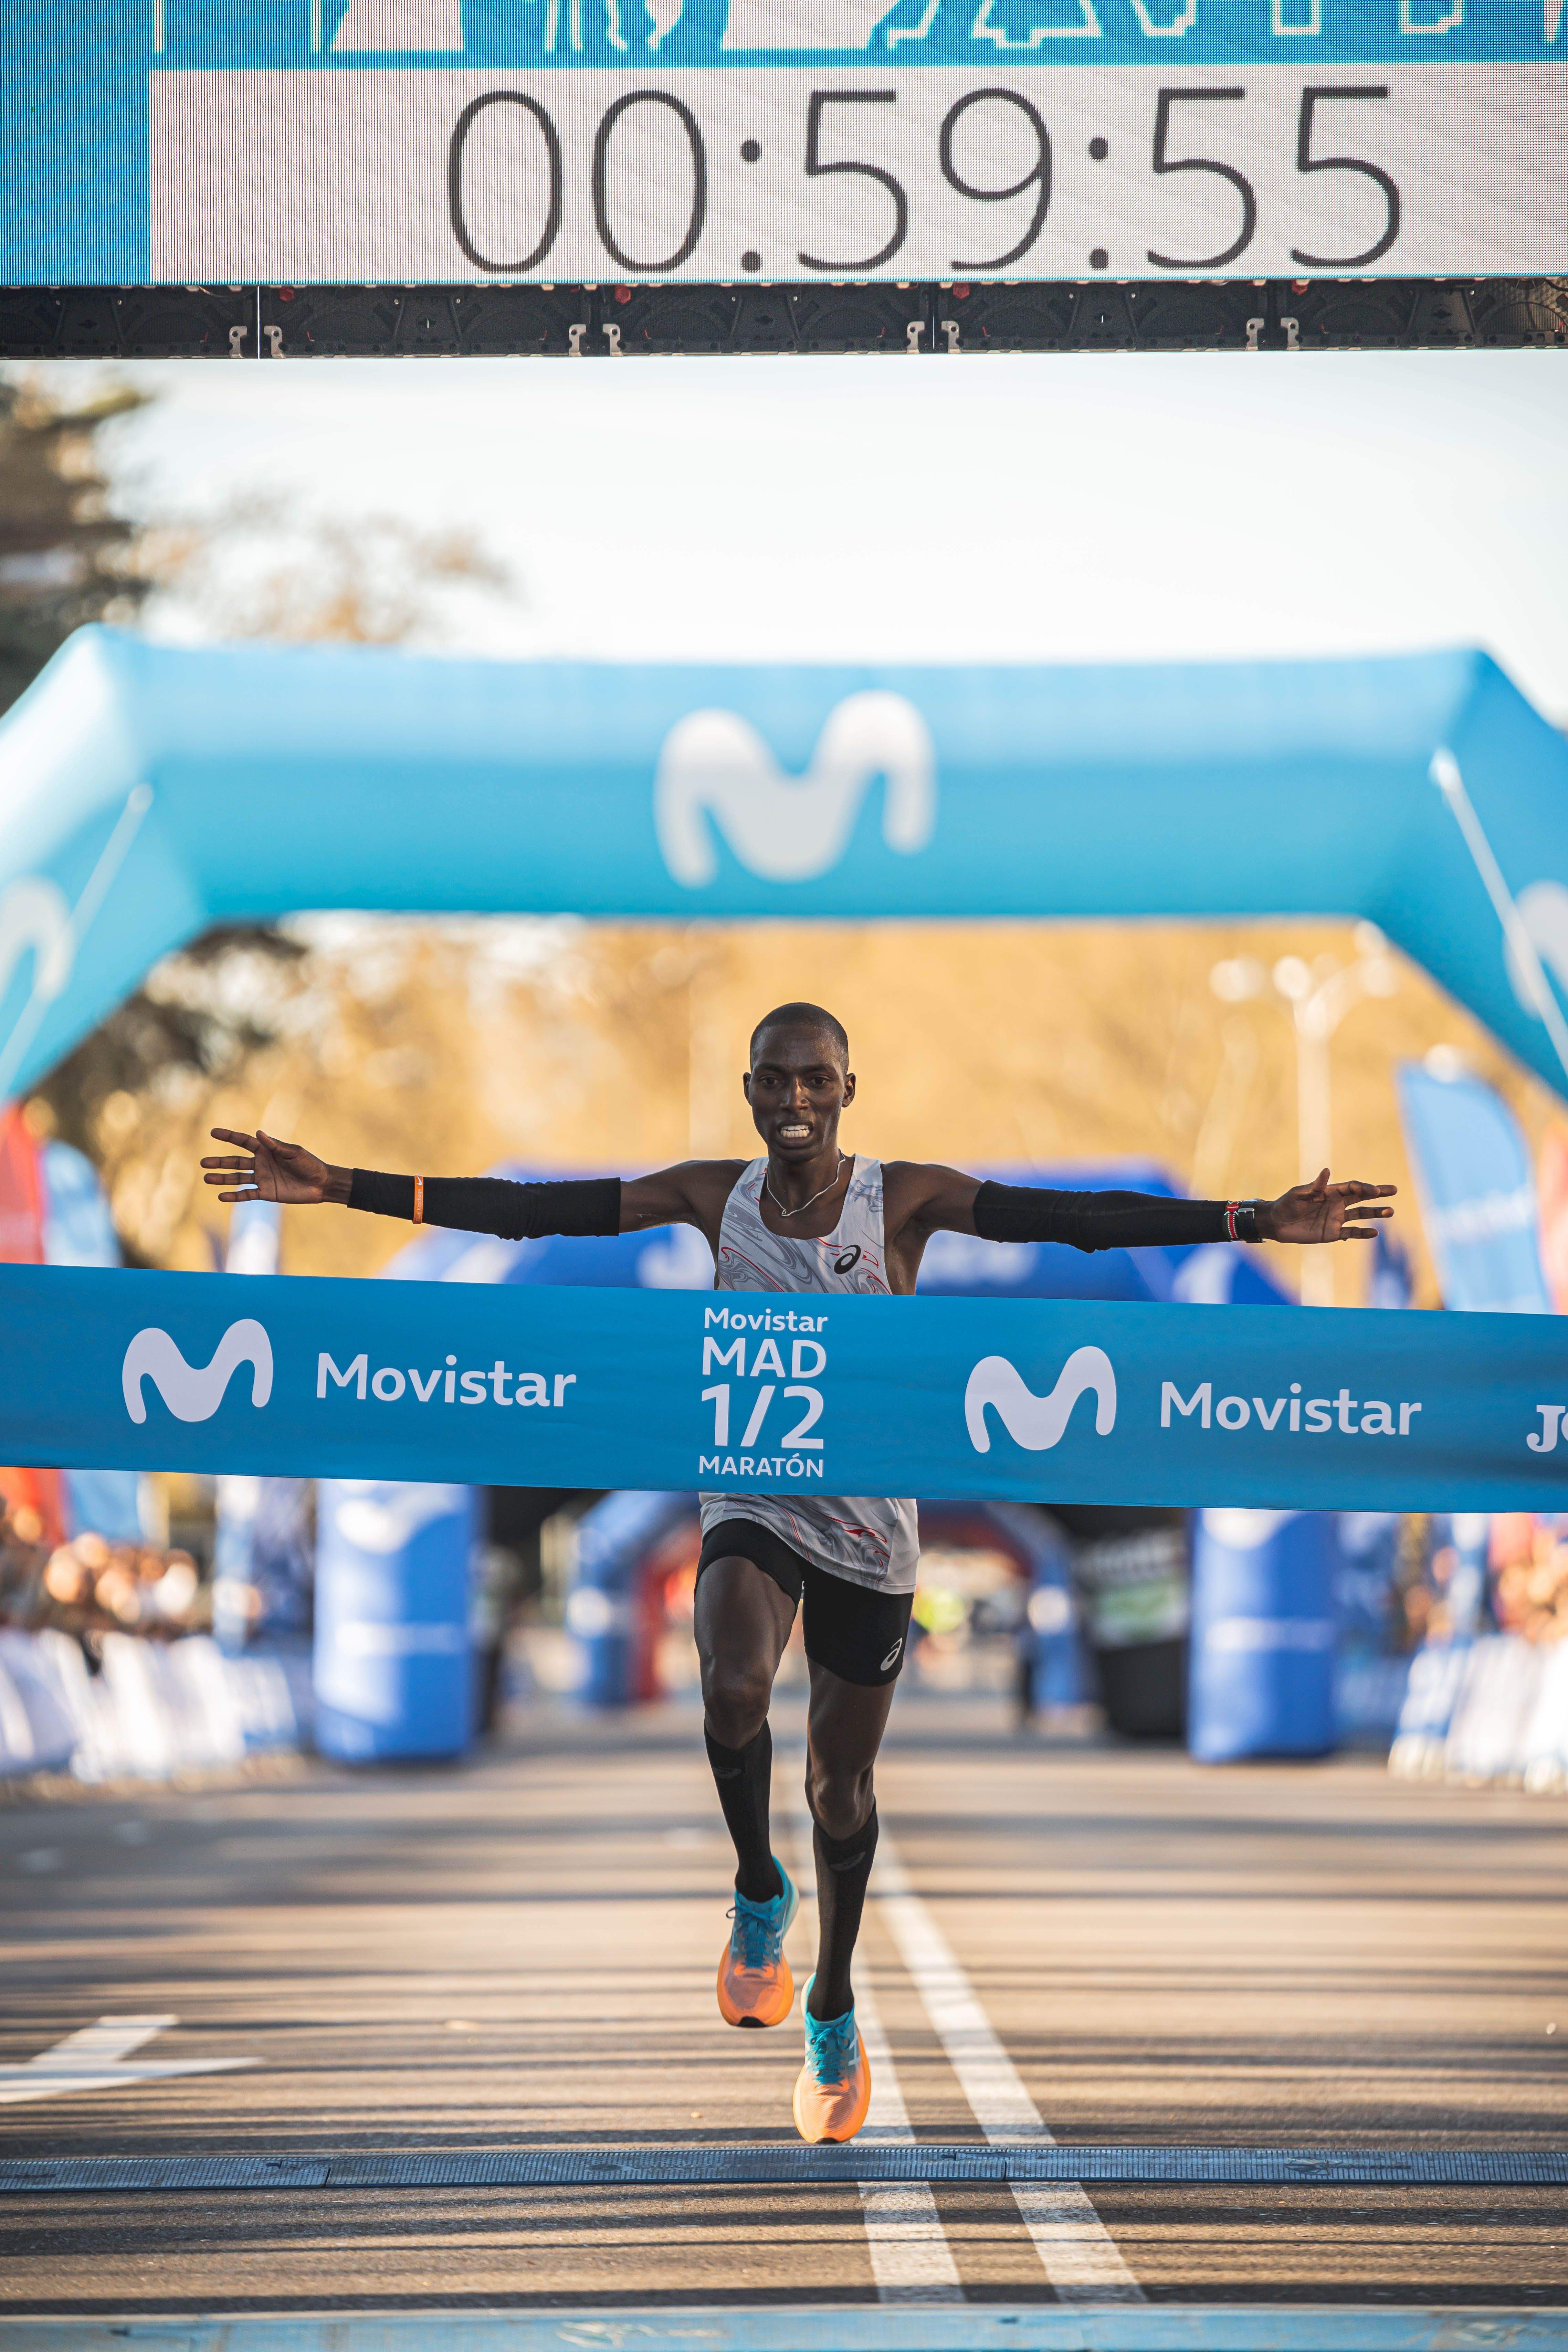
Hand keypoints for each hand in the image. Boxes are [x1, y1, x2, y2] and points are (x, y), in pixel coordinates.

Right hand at [201, 1128, 346, 1206]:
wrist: (321, 1184)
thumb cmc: (310, 1164)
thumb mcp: (294, 1152)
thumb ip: (275, 1145)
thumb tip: (258, 1133)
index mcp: (266, 1150)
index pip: (243, 1142)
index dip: (228, 1136)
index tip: (213, 1132)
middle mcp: (261, 1163)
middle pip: (235, 1161)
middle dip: (219, 1162)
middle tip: (203, 1163)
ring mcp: (262, 1178)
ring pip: (237, 1178)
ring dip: (222, 1179)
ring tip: (206, 1177)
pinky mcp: (266, 1193)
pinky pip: (247, 1195)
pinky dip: (235, 1196)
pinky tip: (221, 1196)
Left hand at [1261, 1169, 1395, 1244]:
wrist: (1277, 1223)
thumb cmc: (1286, 1204)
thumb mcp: (1298, 1193)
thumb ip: (1314, 1185)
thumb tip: (1327, 1171)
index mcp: (1330, 1191)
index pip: (1352, 1187)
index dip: (1364, 1188)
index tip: (1375, 1190)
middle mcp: (1337, 1203)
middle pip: (1362, 1197)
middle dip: (1378, 1194)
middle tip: (1394, 1190)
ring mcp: (1336, 1218)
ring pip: (1361, 1214)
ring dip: (1376, 1213)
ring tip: (1390, 1211)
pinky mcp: (1332, 1233)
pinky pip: (1351, 1232)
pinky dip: (1363, 1233)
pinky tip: (1375, 1232)